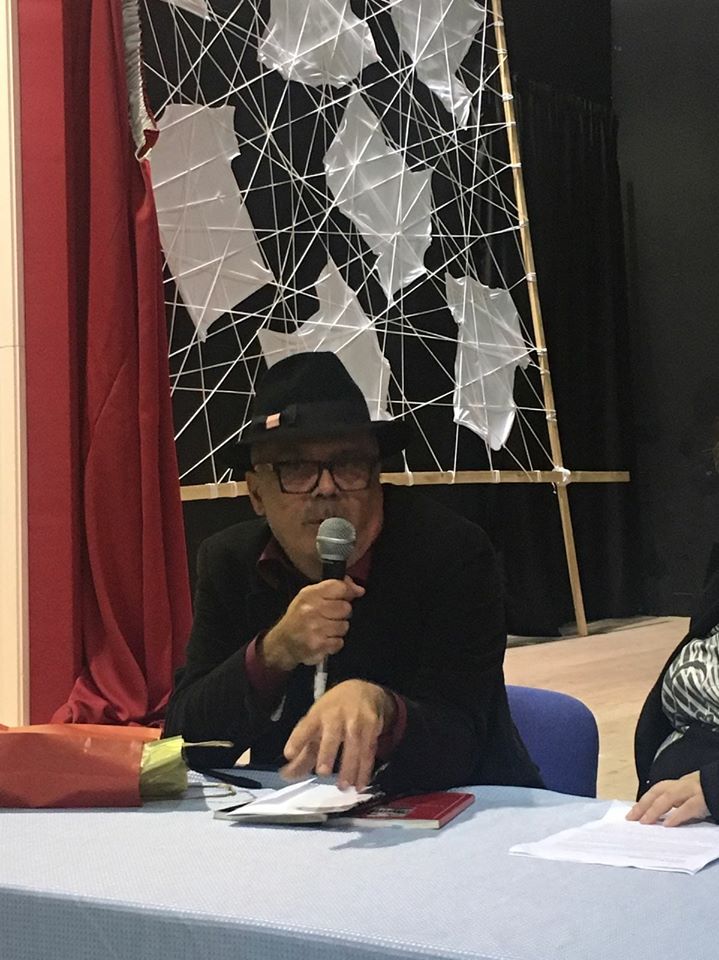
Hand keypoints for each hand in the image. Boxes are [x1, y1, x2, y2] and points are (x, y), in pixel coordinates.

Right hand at [260, 577, 364, 671]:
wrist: (283, 643)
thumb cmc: (298, 618)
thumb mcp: (310, 597)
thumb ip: (333, 589)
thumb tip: (358, 589)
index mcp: (309, 595)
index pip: (339, 587)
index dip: (350, 591)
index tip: (355, 593)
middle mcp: (311, 610)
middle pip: (346, 608)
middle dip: (342, 613)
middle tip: (330, 616)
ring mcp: (315, 629)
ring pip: (344, 626)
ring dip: (338, 629)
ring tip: (325, 629)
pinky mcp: (319, 645)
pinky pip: (339, 642)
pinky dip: (334, 643)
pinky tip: (324, 640)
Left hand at [280, 680, 396, 790]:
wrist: (363, 690)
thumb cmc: (333, 712)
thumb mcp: (315, 723)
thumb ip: (302, 750)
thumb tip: (286, 775)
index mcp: (317, 714)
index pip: (305, 726)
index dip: (297, 739)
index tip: (289, 754)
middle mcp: (336, 715)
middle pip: (332, 734)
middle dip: (327, 752)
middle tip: (322, 772)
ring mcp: (356, 720)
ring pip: (353, 745)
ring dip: (349, 767)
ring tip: (342, 787)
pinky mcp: (372, 727)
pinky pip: (368, 751)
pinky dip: (365, 770)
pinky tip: (359, 785)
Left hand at [626, 770, 709, 826]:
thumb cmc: (708, 795)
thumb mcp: (691, 799)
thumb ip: (678, 805)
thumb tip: (659, 819)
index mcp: (679, 785)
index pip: (656, 791)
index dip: (643, 801)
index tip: (631, 814)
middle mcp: (683, 785)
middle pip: (658, 792)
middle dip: (643, 805)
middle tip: (631, 818)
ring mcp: (693, 791)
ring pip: (669, 797)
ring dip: (655, 809)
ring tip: (645, 822)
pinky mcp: (703, 800)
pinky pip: (688, 807)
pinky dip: (677, 815)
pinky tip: (667, 824)